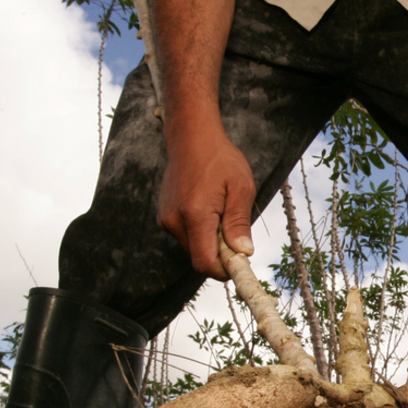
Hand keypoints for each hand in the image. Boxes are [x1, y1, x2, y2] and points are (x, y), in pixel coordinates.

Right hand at [157, 120, 255, 280]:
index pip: (204, 262)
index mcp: (195, 214)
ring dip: (210, 241)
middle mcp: (175, 220)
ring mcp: (166, 219)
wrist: (191, 136)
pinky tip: (209, 208)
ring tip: (221, 212)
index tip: (240, 263)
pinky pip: (186, 235)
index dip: (224, 270)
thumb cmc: (219, 157)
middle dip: (220, 254)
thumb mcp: (240, 187)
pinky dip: (200, 231)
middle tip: (235, 230)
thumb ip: (239, 222)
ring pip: (193, 247)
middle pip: (199, 258)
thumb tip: (243, 252)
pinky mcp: (164, 216)